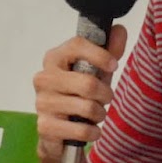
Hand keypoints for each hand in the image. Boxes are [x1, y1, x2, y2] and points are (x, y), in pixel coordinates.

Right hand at [33, 25, 127, 159]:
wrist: (57, 131)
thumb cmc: (77, 95)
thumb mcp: (96, 71)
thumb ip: (109, 51)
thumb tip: (119, 29)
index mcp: (54, 58)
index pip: (77, 45)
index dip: (101, 54)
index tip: (114, 65)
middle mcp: (44, 77)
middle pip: (88, 83)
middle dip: (106, 94)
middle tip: (106, 99)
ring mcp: (42, 102)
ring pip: (87, 108)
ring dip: (100, 114)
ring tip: (96, 114)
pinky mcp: (45, 126)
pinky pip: (81, 130)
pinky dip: (92, 132)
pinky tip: (90, 131)